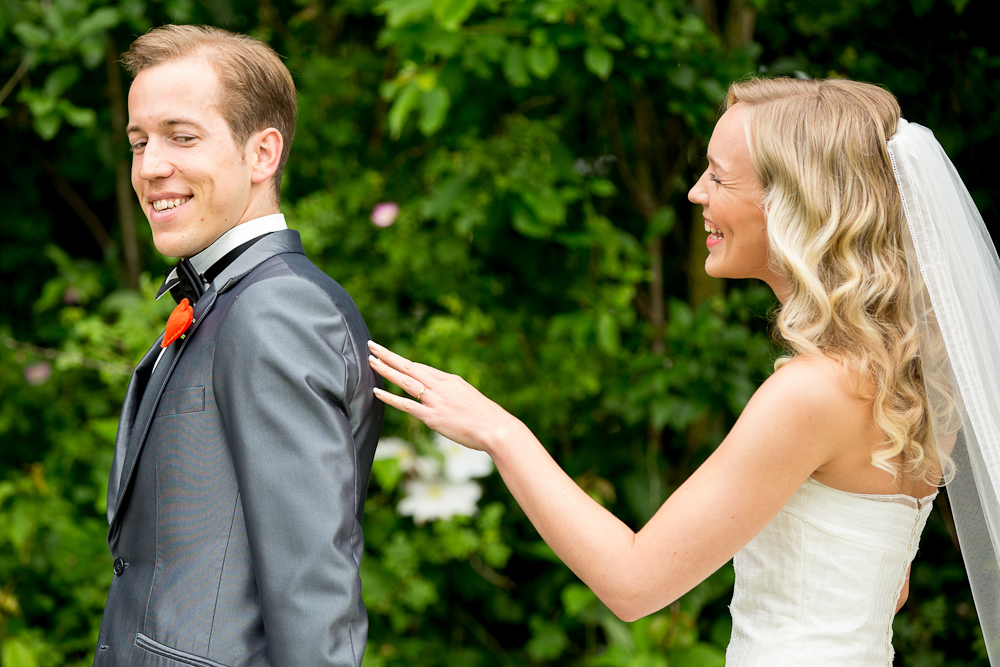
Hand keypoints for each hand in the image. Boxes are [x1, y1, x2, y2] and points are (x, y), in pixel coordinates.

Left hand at [367, 341, 520, 453]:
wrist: (496, 427)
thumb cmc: (485, 416)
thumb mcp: (468, 397)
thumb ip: (452, 394)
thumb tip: (443, 397)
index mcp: (449, 380)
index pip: (421, 368)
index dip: (403, 362)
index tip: (390, 356)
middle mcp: (440, 386)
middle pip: (409, 366)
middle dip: (389, 355)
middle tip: (372, 345)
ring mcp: (435, 400)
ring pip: (405, 380)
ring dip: (386, 370)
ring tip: (371, 361)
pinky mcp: (432, 416)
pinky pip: (406, 405)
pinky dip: (390, 397)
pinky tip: (377, 391)